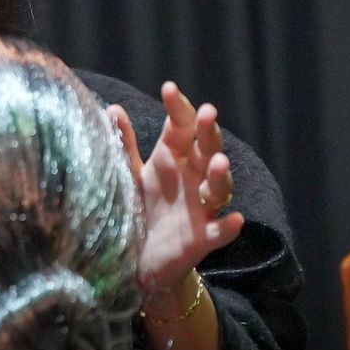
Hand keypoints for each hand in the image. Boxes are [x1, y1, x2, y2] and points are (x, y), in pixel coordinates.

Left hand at [111, 82, 244, 297]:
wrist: (140, 261)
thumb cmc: (140, 210)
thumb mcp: (130, 175)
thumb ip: (124, 144)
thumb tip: (113, 107)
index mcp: (173, 159)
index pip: (181, 127)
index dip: (179, 108)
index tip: (169, 89)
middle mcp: (192, 179)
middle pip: (206, 149)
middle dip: (209, 132)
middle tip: (207, 113)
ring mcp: (201, 208)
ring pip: (219, 187)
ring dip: (220, 175)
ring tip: (218, 162)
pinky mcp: (204, 238)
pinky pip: (220, 232)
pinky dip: (229, 226)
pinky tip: (235, 220)